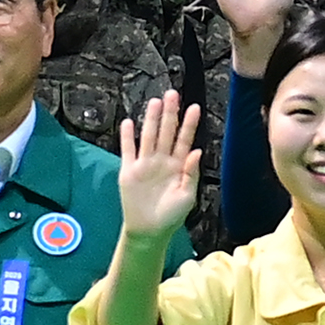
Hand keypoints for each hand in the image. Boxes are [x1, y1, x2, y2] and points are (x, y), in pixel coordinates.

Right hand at [115, 88, 204, 243]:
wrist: (149, 230)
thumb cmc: (172, 216)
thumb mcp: (187, 197)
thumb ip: (191, 174)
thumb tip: (197, 151)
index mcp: (179, 166)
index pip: (185, 140)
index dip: (189, 124)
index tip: (195, 107)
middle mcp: (162, 161)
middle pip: (166, 132)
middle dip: (170, 114)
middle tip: (173, 94)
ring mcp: (145, 164)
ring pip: (149, 136)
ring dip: (151, 120)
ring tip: (155, 102)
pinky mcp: (129, 171)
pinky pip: (128, 150)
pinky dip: (127, 137)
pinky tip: (129, 122)